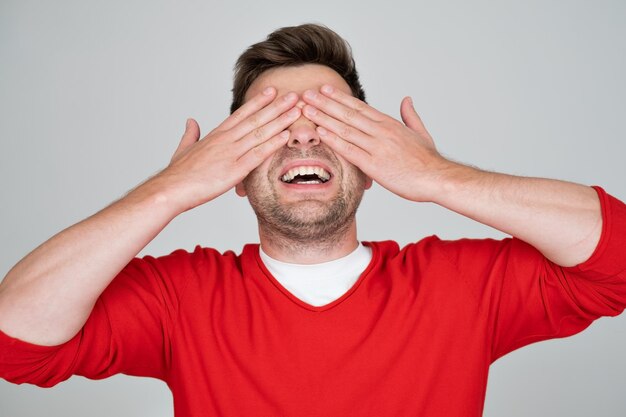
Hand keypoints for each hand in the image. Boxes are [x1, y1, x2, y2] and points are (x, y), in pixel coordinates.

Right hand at [154, 87, 300, 211]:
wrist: (171, 188)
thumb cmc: (177, 173)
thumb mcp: (184, 148)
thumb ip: (191, 133)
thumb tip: (191, 121)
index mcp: (216, 135)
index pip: (241, 114)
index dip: (258, 102)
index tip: (271, 91)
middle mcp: (225, 140)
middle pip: (255, 119)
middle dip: (276, 107)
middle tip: (293, 96)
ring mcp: (231, 154)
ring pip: (260, 133)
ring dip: (280, 121)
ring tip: (297, 111)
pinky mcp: (234, 170)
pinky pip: (258, 155)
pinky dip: (273, 144)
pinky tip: (285, 136)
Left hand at [301, 85, 450, 201]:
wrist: (437, 177)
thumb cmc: (429, 160)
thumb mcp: (420, 133)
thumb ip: (410, 116)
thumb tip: (406, 100)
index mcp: (389, 124)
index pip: (360, 107)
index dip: (340, 98)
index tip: (325, 89)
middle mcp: (381, 131)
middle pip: (348, 113)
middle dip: (325, 103)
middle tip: (307, 94)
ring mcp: (377, 147)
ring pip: (346, 128)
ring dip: (324, 118)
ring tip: (307, 109)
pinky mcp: (374, 165)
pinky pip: (350, 150)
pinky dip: (334, 140)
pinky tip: (321, 132)